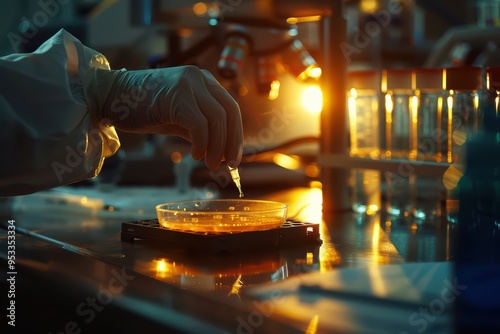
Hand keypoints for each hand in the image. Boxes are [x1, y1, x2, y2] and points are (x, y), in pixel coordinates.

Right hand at [97, 65, 242, 169]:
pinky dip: (202, 143)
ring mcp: (188, 84)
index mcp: (203, 80)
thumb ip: (201, 128)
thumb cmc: (144, 108)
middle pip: (229, 112)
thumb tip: (221, 152)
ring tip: (210, 163)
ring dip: (217, 146)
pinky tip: (195, 154)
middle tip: (228, 164)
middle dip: (232, 142)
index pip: (230, 108)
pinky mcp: (176, 96)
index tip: (233, 157)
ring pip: (217, 119)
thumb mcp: (179, 117)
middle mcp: (199, 78)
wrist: (111, 97)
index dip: (236, 134)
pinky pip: (199, 125)